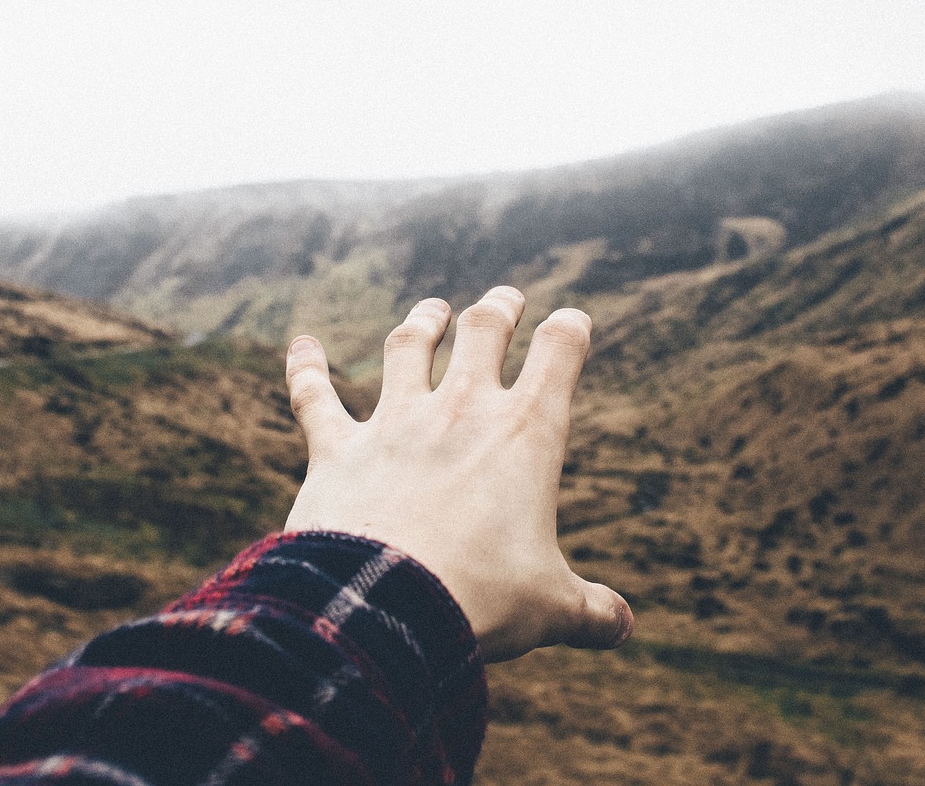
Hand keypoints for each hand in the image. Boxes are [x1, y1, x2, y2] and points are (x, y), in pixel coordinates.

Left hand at [283, 285, 632, 661]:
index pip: (560, 353)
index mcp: (526, 433)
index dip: (571, 330)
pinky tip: (301, 345)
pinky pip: (315, 396)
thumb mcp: (551, 607)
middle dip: (499, 309)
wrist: (383, 607)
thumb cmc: (481, 600)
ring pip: (407, 347)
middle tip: (506, 298)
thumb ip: (590, 610)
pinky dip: (305, 368)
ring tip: (433, 309)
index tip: (574, 321)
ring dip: (422, 323)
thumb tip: (623, 627)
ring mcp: (394, 422)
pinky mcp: (337, 448)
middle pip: (484, 331)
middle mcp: (461, 410)